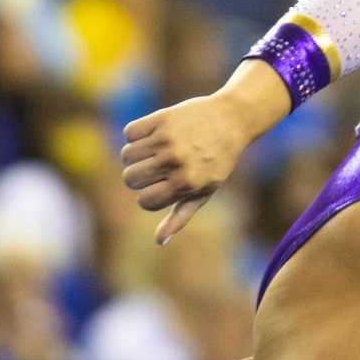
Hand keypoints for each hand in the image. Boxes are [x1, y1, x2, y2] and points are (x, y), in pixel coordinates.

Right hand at [121, 66, 288, 243]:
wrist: (232, 119)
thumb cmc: (218, 160)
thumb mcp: (204, 190)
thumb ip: (181, 216)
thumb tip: (159, 241)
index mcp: (186, 183)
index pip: (144, 201)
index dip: (149, 195)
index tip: (162, 186)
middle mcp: (175, 161)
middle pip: (130, 178)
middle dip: (138, 176)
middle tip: (155, 168)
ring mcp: (168, 139)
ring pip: (127, 155)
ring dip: (135, 155)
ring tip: (154, 150)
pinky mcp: (162, 118)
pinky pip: (130, 132)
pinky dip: (136, 134)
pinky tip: (154, 134)